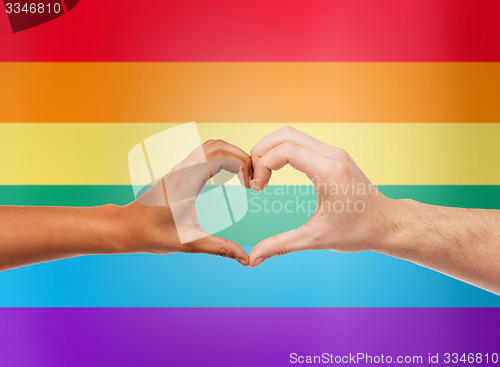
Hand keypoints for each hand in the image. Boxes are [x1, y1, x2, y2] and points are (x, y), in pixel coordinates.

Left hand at [125, 139, 251, 265]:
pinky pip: (202, 154)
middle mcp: (183, 169)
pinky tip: (226, 178)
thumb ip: (220, 248)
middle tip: (251, 178)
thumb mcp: (190, 243)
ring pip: (209, 146)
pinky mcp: (177, 172)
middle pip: (217, 145)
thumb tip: (246, 259)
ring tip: (242, 177)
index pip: (221, 156)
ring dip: (230, 155)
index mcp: (187, 181)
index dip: (242, 165)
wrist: (126, 227)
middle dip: (240, 156)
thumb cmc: (154, 235)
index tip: (250, 185)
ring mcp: (179, 168)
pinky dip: (220, 158)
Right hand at [249, 126, 393, 266]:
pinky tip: (276, 171)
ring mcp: (334, 152)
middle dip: (261, 152)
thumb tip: (253, 259)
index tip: (258, 188)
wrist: (387, 224)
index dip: (263, 165)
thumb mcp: (316, 239)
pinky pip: (301, 142)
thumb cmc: (357, 232)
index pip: (284, 150)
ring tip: (262, 174)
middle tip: (254, 178)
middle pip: (284, 135)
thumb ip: (281, 245)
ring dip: (271, 150)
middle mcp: (332, 155)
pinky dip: (282, 151)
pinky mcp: (334, 155)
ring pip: (292, 135)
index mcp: (329, 171)